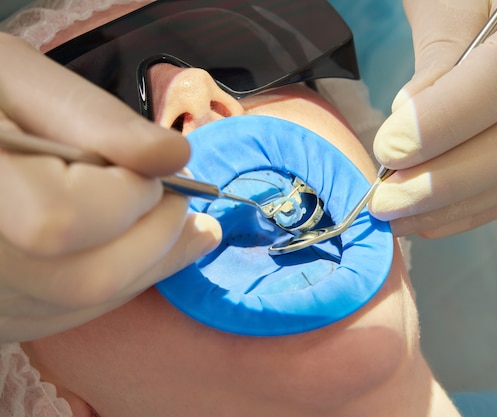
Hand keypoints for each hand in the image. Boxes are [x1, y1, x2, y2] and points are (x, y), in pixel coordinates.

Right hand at [0, 34, 221, 341]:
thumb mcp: (19, 81)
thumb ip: (96, 121)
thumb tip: (175, 157)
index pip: (64, 220)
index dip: (128, 196)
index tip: (149, 167)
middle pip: (86, 280)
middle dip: (158, 235)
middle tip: (178, 197)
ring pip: (85, 303)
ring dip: (154, 260)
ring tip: (177, 219)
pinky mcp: (0, 313)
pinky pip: (70, 312)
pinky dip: (122, 277)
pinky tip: (137, 244)